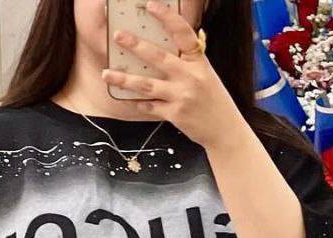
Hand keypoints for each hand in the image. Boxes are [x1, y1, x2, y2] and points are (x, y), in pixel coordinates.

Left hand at [102, 0, 246, 150]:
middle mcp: (190, 76)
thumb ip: (188, 62)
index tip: (151, 5)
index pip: (182, 33)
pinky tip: (127, 99)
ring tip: (107, 73)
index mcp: (199, 61)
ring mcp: (181, 96)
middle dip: (136, 45)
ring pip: (146, 84)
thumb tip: (167, 48)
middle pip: (158, 57)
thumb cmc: (214, 100)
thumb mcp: (206, 74)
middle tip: (118, 35)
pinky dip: (138, 103)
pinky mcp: (175, 115)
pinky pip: (150, 106)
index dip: (167, 17)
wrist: (225, 130)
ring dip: (124, 79)